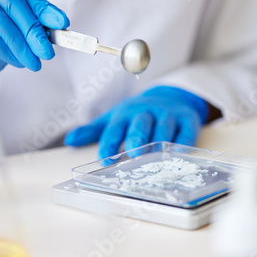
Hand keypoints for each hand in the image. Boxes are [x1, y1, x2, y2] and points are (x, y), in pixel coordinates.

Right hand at [0, 0, 68, 73]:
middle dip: (33, 28)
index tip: (62, 23)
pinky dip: (4, 51)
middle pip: (13, 2)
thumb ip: (29, 31)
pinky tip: (16, 61)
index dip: (46, 9)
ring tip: (33, 62)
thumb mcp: (10, 35)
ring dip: (20, 44)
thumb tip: (54, 35)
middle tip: (47, 51)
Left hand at [64, 86, 208, 159]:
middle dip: (136, 138)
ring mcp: (168, 115)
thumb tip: (69, 140)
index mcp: (125, 114)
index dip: (110, 144)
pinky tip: (178, 153)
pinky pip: (186, 132)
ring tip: (155, 158)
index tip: (105, 159)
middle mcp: (146, 113)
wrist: (171, 97)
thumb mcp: (115, 118)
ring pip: (163, 128)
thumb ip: (93, 131)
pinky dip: (183, 142)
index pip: (115, 129)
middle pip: (140, 125)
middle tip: (133, 154)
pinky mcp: (187, 120)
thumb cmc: (138, 114)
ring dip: (159, 142)